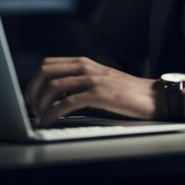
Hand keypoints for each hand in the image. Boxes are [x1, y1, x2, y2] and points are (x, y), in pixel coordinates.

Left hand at [24, 56, 159, 126]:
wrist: (152, 96)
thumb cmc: (127, 92)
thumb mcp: (100, 80)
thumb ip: (80, 82)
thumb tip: (55, 96)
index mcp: (85, 62)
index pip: (49, 64)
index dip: (35, 81)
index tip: (31, 98)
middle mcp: (87, 67)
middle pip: (46, 72)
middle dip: (34, 92)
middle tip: (33, 109)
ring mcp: (93, 79)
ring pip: (54, 86)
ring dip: (41, 105)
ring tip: (41, 118)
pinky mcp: (99, 94)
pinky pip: (67, 103)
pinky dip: (53, 114)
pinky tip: (50, 122)